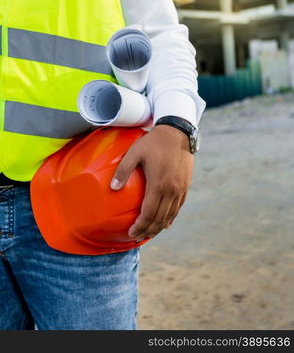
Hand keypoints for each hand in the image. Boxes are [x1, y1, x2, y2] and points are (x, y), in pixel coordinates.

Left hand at [110, 125, 193, 239]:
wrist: (178, 132)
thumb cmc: (154, 142)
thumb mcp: (135, 152)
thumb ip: (123, 170)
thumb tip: (112, 188)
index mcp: (158, 184)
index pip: (148, 213)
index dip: (140, 226)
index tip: (131, 232)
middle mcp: (171, 190)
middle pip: (159, 218)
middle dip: (148, 230)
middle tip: (137, 237)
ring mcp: (180, 189)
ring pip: (170, 215)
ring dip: (159, 227)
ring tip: (148, 233)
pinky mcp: (186, 185)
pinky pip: (178, 207)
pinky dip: (171, 218)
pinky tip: (166, 223)